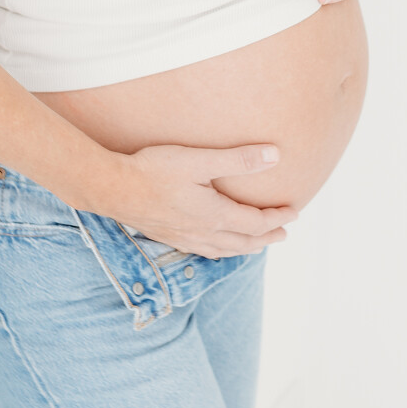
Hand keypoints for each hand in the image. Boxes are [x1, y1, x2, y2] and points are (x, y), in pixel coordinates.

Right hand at [117, 143, 299, 258]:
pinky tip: (216, 245)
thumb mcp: (199, 160)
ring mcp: (184, 238)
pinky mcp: (169, 236)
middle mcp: (202, 233)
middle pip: (244, 242)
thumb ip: (238, 160)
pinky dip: (221, 251)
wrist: (112, 188)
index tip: (294, 211)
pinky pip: (204, 251)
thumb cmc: (154, 170)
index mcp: (214, 216)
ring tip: (257, 245)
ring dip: (246, 247)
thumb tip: (275, 156)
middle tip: (284, 233)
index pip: (255, 222)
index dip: (277, 218)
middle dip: (267, 238)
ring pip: (224, 250)